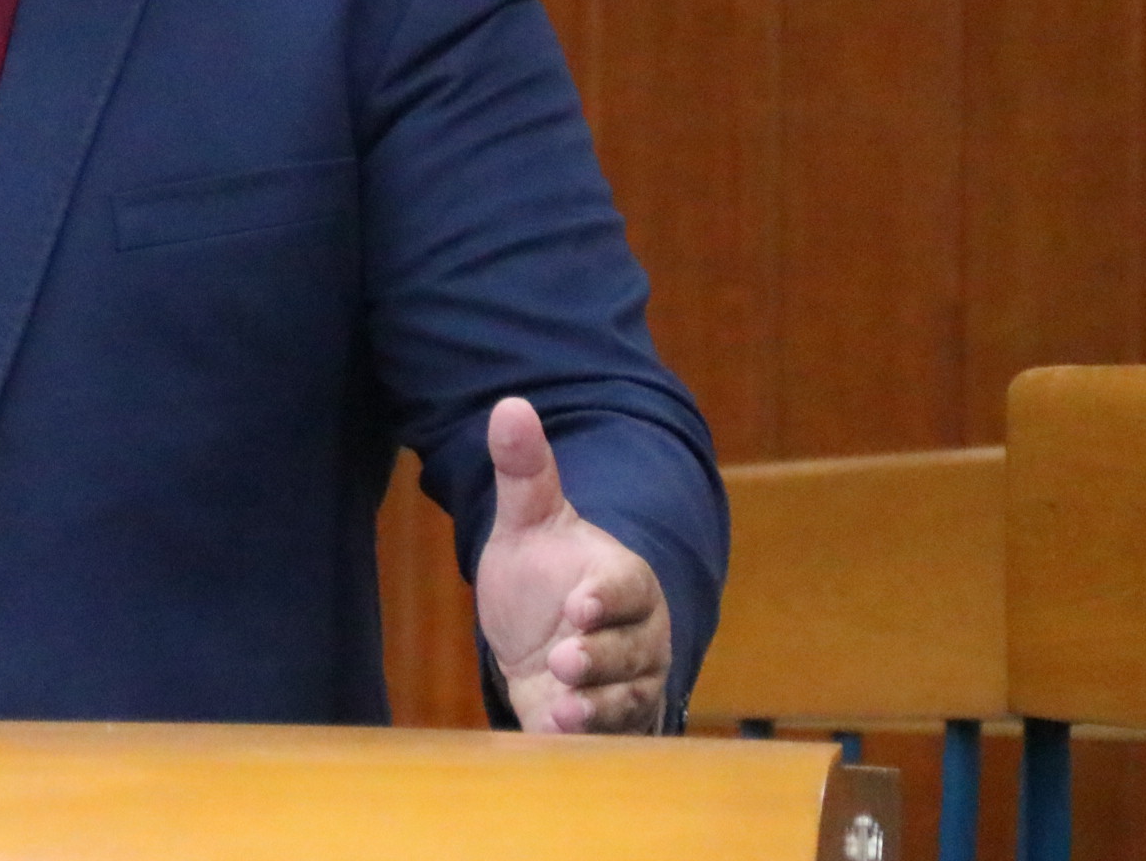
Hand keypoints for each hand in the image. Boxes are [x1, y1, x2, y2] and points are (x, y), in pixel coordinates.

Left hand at [473, 396, 670, 732]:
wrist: (543, 638)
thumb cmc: (545, 576)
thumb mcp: (529, 522)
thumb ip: (525, 472)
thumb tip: (509, 405)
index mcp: (623, 582)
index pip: (626, 588)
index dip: (606, 598)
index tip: (579, 603)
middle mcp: (636, 638)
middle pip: (630, 651)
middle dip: (599, 657)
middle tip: (564, 658)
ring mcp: (624, 686)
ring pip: (624, 699)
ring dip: (596, 707)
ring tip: (563, 710)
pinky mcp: (603, 727)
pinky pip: (607, 738)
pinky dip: (585, 741)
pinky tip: (554, 739)